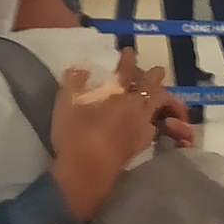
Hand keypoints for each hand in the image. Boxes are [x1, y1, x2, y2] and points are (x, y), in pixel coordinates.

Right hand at [51, 50, 187, 218]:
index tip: (129, 51)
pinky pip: (152, 127)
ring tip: (155, 94)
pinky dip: (151, 120)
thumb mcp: (66, 104)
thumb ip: (75, 81)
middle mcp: (135, 109)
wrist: (86, 173)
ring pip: (156, 107)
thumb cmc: (75, 135)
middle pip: (153, 88)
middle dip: (155, 77)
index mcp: (119, 95)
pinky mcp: (139, 146)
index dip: (128, 59)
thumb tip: (82, 66)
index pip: (127, 71)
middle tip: (156, 70)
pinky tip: (147, 122)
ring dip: (157, 97)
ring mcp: (140, 128)